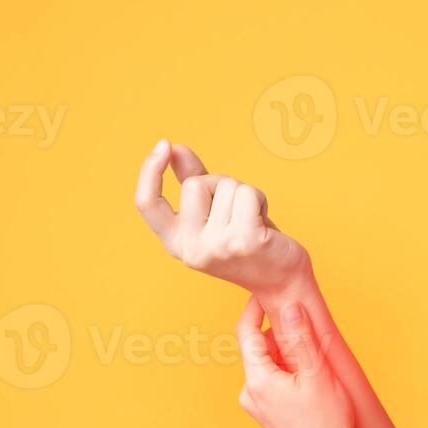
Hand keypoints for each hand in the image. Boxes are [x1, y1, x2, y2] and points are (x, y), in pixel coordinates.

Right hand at [134, 140, 311, 298]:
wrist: (281, 281)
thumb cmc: (246, 242)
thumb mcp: (213, 214)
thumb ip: (191, 181)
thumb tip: (175, 149)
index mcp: (177, 243)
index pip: (146, 204)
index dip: (149, 171)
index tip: (164, 145)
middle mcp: (192, 249)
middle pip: (195, 184)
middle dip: (219, 184)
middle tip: (236, 208)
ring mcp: (217, 247)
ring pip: (226, 186)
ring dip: (244, 194)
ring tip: (251, 220)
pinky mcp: (244, 242)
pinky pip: (248, 193)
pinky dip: (259, 199)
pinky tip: (263, 222)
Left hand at [236, 292, 360, 427]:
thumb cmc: (327, 425)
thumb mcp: (317, 374)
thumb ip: (301, 338)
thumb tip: (289, 306)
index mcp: (257, 380)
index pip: (246, 332)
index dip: (255, 307)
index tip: (267, 290)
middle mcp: (250, 393)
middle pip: (259, 348)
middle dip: (280, 334)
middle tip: (305, 325)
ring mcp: (257, 407)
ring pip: (268, 366)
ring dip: (287, 355)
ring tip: (315, 359)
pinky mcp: (268, 416)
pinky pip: (273, 383)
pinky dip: (288, 373)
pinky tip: (312, 380)